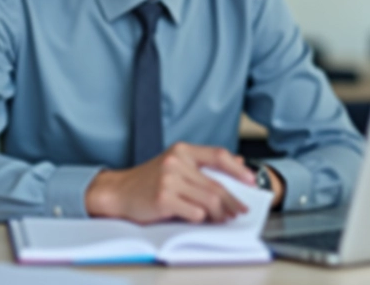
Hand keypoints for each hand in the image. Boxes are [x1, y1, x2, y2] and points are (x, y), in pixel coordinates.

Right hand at [85, 142, 255, 223]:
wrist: (118, 192)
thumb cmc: (149, 180)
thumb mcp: (176, 165)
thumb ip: (204, 164)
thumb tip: (237, 162)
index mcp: (182, 150)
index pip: (218, 155)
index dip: (238, 169)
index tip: (251, 181)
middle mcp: (176, 162)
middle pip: (216, 184)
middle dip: (232, 200)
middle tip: (240, 210)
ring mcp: (169, 180)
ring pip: (208, 200)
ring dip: (220, 213)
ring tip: (224, 219)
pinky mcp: (163, 198)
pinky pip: (194, 212)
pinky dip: (201, 218)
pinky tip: (201, 219)